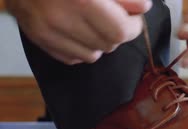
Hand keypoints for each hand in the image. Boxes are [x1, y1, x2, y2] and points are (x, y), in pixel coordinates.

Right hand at [5, 0, 151, 64]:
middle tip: (113, 17)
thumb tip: (143, 8)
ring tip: (92, 21)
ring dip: (99, 42)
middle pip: (109, 45)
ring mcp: (48, 32)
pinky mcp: (38, 39)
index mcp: (82, 0)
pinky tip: (76, 29)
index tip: (134, 18)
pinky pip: (72, 58)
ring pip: (93, 55)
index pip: (121, 31)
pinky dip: (80, 47)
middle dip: (116, 33)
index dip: (133, 26)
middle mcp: (62, 18)